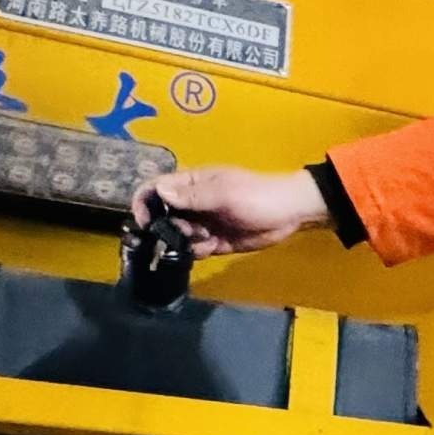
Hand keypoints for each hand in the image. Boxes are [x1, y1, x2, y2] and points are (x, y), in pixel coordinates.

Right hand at [135, 166, 328, 253]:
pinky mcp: (212, 241)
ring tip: (208, 239)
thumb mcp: (225, 194)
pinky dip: (199, 251)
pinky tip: (215, 246)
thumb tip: (160, 192)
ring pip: (177, 235)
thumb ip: (193, 196)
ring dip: (186, 241)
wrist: (289, 214)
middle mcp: (191, 203)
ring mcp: (201, 223)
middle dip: (169, 228)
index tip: (146, 221)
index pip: (154, 188)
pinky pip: (194, 249)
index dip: (144, 203)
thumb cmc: (258, 196)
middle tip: (191, 231)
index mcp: (190, 184)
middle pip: (162, 216)